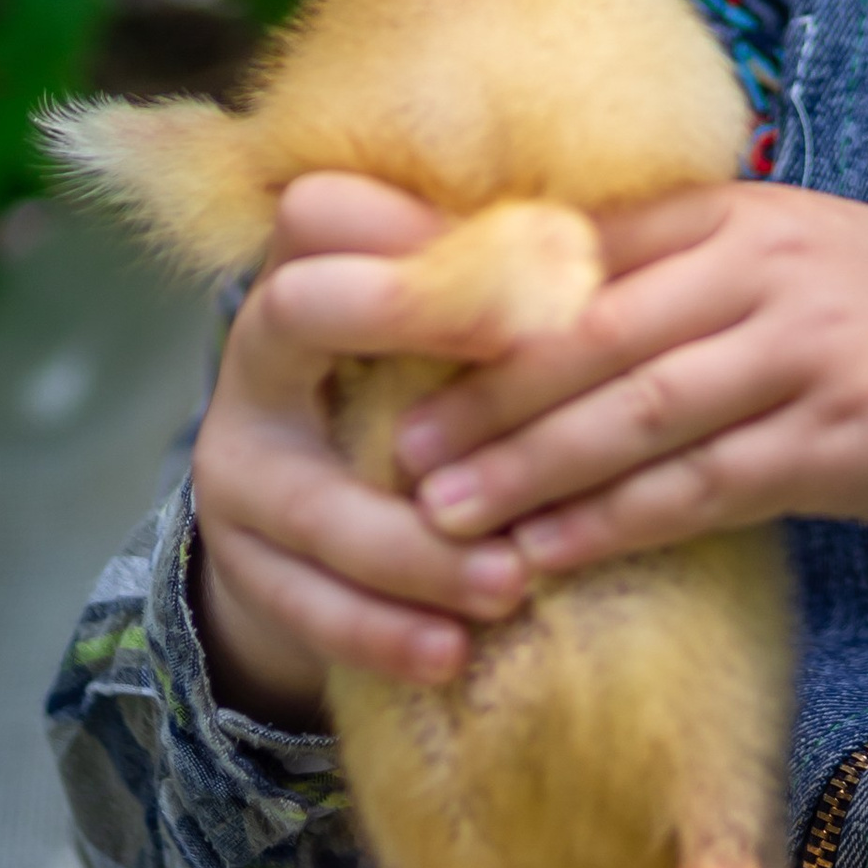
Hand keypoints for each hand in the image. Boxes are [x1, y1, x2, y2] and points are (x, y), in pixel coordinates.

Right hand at [188, 173, 535, 721]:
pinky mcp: (242, 561)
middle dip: (407, 332)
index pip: (333, 213)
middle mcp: (257, 349)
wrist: (313, 487)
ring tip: (511, 584)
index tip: (549, 267)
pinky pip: (303, 603)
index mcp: (308, 266)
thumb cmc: (418, 379)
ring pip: (317, 502)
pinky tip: (451, 655)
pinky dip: (380, 632)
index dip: (431, 237)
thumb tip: (629, 234)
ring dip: (417, 550)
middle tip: (522, 385)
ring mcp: (238, 460)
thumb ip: (499, 283)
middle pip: (303, 313)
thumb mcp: (439, 322)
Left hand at [392, 185, 867, 574]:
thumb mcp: (774, 255)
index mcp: (730, 213)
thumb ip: (666, 268)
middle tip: (400, 450)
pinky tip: (547, 556)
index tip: (397, 348)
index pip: (581, 250)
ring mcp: (801, 354)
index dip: (483, 304)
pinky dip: (615, 525)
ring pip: (639, 417)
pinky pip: (703, 490)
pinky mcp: (836, 441)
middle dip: (487, 399)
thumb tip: (519, 305)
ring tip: (445, 516)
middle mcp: (760, 270)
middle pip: (593, 336)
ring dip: (531, 471)